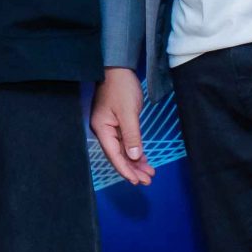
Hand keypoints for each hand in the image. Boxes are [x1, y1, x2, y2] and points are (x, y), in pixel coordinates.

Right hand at [91, 66, 153, 183]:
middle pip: (118, 155)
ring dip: (135, 162)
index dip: (125, 170)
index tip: (137, 181)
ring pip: (123, 150)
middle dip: (132, 169)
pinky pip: (126, 142)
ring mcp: (110, 127)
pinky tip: (143, 160)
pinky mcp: (117, 123)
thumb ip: (131, 136)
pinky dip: (135, 152)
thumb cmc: (121, 88)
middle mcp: (104, 130)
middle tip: (147, 181)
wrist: (118, 69)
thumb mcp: (128, 112)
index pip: (113, 155)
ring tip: (149, 174)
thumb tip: (133, 157)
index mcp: (102, 129)